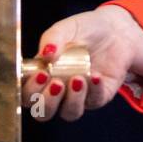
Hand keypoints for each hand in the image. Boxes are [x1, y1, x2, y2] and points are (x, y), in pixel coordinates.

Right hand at [20, 5, 142, 122]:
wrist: (115, 30)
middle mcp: (58, 90)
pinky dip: (94, 90)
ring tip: (78, 78)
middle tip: (56, 82)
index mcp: (42, 73)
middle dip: (47, 102)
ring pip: (69, 113)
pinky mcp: (99, 96)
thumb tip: (45, 54)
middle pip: (43, 112)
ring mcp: (78, 96)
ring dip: (71, 100)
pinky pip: (94, 102)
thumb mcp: (66, 28)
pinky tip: (95, 75)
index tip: (40, 74)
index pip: (26, 92)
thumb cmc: (85, 29)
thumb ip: (52, 39)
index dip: (28, 90)